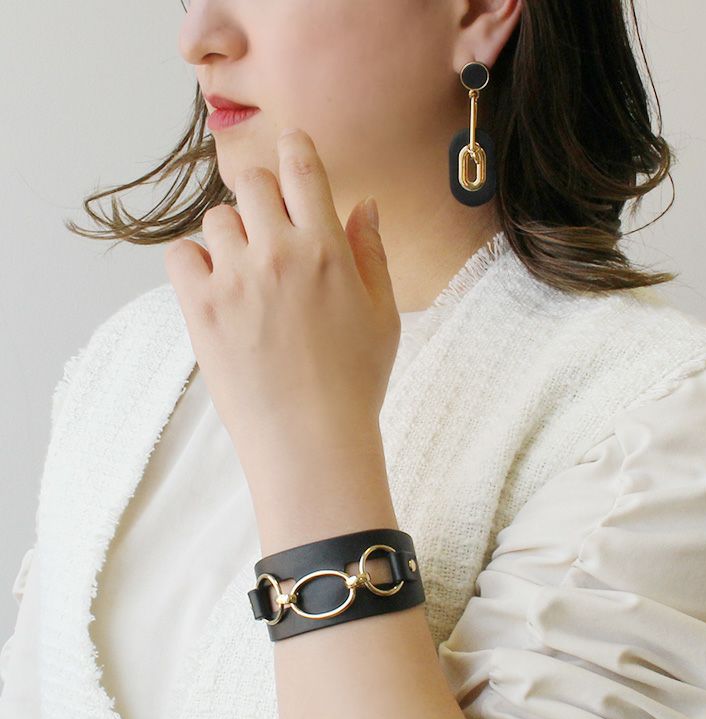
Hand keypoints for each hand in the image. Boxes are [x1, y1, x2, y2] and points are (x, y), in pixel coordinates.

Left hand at [164, 128, 398, 458]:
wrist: (310, 440)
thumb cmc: (355, 381)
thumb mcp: (383, 315)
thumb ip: (372, 252)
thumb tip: (364, 205)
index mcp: (326, 249)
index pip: (301, 167)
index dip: (294, 147)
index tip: (290, 149)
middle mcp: (277, 253)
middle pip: (253, 183)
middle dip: (263, 196)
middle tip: (271, 229)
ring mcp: (235, 279)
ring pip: (218, 219)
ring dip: (233, 235)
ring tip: (248, 274)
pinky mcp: (200, 309)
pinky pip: (180, 255)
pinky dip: (195, 262)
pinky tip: (216, 286)